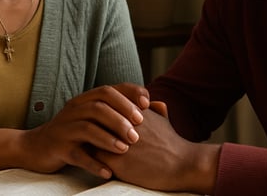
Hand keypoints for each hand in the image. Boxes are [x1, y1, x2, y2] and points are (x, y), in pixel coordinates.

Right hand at [19, 83, 149, 177]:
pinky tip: (108, 172)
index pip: (109, 89)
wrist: (36, 148)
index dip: (129, 94)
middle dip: (121, 116)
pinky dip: (94, 163)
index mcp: (85, 100)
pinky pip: (77, 155)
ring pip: (87, 127)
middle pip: (99, 105)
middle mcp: (74, 110)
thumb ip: (124, 112)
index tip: (147, 104)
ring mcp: (64, 128)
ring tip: (125, 148)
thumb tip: (160, 106)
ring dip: (108, 137)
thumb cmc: (75, 133)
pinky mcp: (58, 148)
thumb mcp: (97, 119)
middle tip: (139, 131)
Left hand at [96, 108, 220, 193]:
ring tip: (85, 148)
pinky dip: (91, 160)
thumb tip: (155, 103)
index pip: (103, 107)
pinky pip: (94, 159)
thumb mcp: (165, 120)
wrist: (182, 164)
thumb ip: (156, 110)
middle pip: (93, 120)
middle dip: (88, 126)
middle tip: (83, 133)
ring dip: (88, 142)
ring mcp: (118, 142)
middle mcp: (122, 124)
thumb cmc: (173, 144)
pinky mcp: (117, 162)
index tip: (94, 121)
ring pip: (90, 138)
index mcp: (131, 112)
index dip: (97, 115)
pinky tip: (92, 163)